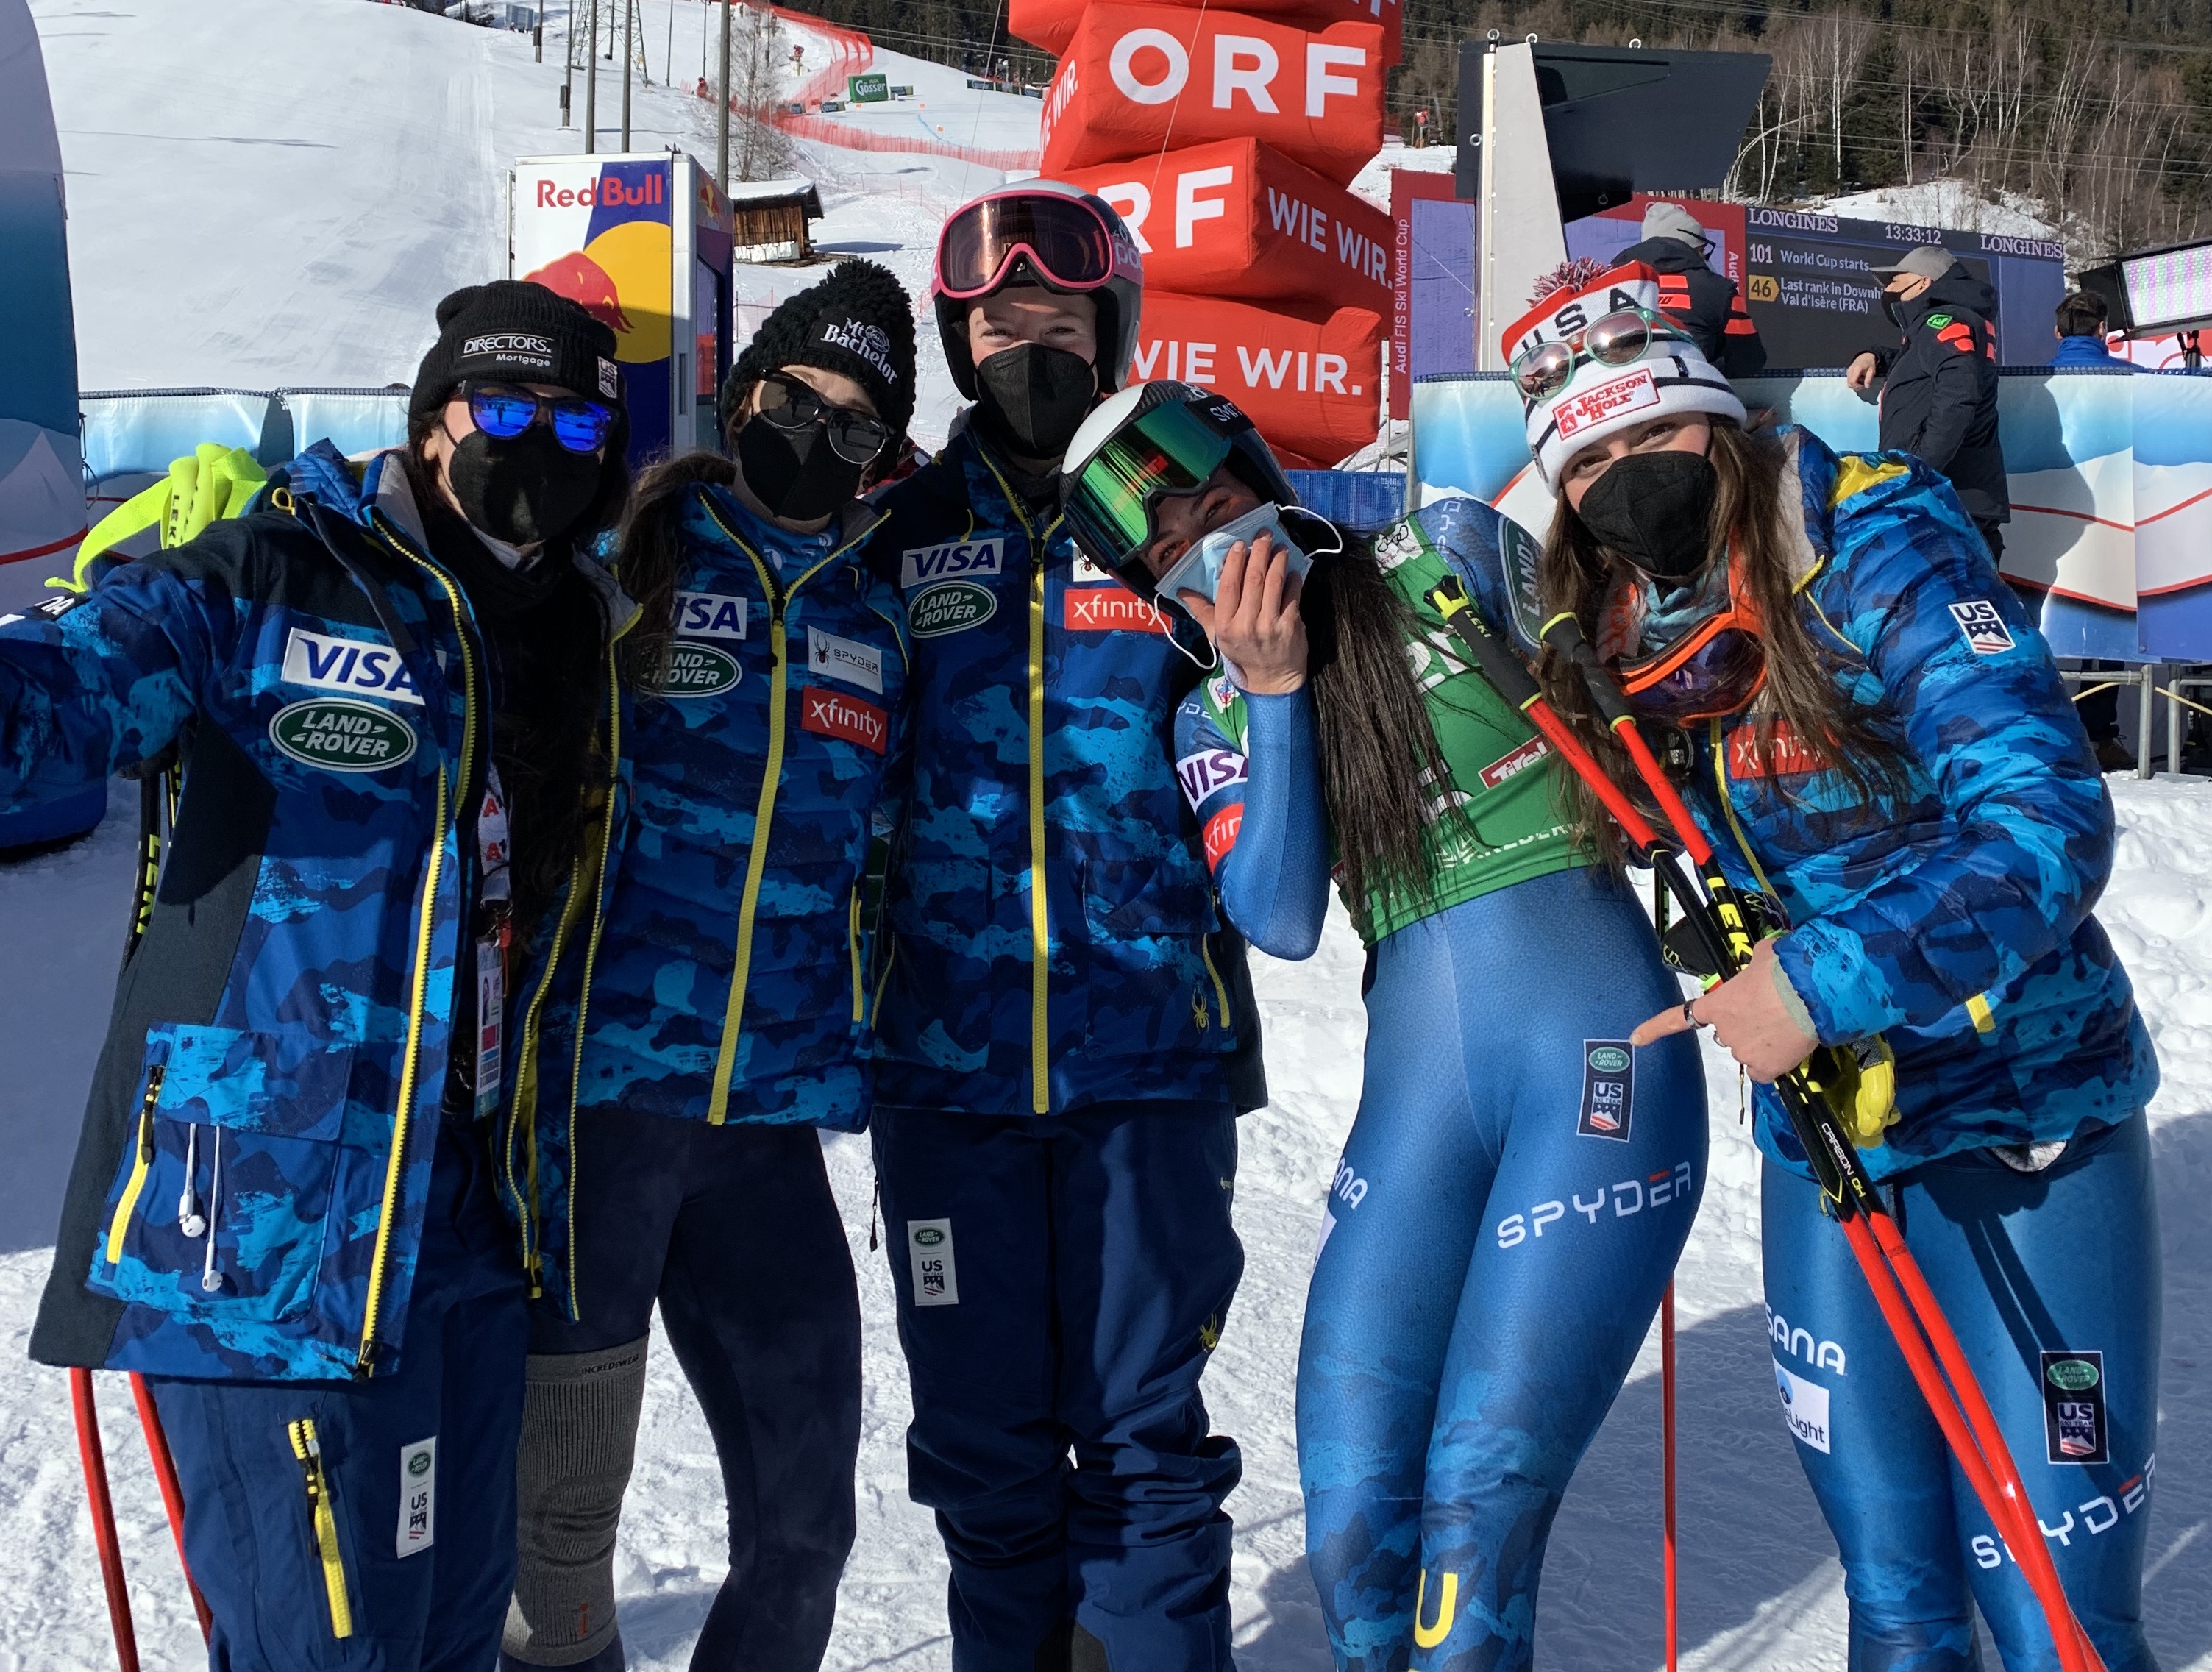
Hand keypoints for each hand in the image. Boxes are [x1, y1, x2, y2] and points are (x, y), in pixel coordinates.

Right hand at [1179, 530, 1307, 694]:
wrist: (1271, 681)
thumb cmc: (1242, 654)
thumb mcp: (1217, 635)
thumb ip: (1202, 610)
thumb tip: (1182, 590)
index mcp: (1225, 625)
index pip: (1229, 586)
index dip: (1235, 562)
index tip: (1240, 545)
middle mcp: (1246, 624)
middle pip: (1253, 579)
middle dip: (1259, 553)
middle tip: (1263, 536)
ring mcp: (1270, 625)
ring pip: (1274, 583)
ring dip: (1278, 561)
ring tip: (1280, 548)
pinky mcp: (1290, 627)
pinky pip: (1293, 596)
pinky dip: (1293, 580)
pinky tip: (1293, 571)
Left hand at [1630, 938, 1817, 1082]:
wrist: (1810, 993)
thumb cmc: (1785, 970)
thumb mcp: (1763, 956)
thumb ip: (1753, 965)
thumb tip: (1763, 960)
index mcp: (1717, 1004)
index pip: (1677, 1018)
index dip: (1655, 1029)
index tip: (1636, 1038)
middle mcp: (1724, 1030)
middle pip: (1730, 1033)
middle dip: (1747, 1025)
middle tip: (1772, 1011)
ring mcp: (1742, 1051)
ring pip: (1749, 1050)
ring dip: (1763, 1042)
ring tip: (1786, 1023)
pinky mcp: (1765, 1068)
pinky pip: (1765, 1070)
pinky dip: (1774, 1063)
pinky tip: (1786, 1046)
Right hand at [1845, 353, 1879, 391]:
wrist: (1865, 356)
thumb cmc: (1869, 363)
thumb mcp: (1872, 371)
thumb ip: (1869, 379)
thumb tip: (1866, 387)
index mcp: (1856, 369)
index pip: (1852, 382)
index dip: (1857, 386)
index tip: (1863, 386)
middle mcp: (1850, 371)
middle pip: (1849, 384)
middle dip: (1856, 387)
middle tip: (1862, 385)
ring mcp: (1848, 371)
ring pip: (1848, 383)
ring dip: (1854, 384)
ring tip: (1861, 381)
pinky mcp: (1847, 372)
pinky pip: (1848, 380)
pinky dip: (1853, 382)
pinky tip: (1858, 379)